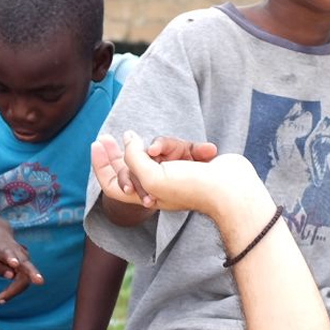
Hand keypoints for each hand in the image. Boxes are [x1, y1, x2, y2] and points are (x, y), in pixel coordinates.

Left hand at [0, 220, 41, 302]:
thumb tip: (11, 276)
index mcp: (1, 246)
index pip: (7, 252)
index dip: (11, 258)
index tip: (14, 263)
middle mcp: (16, 252)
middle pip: (26, 264)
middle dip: (33, 273)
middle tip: (40, 281)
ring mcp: (23, 258)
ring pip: (25, 276)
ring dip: (14, 290)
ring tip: (0, 300)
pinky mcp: (25, 265)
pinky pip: (21, 280)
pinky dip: (12, 290)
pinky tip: (1, 298)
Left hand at [92, 131, 221, 209]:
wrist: (233, 190)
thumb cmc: (192, 188)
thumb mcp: (151, 176)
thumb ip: (132, 157)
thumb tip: (128, 137)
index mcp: (144, 195)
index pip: (113, 184)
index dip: (101, 165)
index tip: (97, 143)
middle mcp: (157, 185)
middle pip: (133, 165)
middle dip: (128, 149)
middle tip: (110, 135)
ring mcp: (176, 174)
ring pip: (161, 150)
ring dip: (171, 146)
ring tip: (185, 152)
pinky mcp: (193, 164)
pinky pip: (185, 148)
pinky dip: (194, 147)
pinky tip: (207, 151)